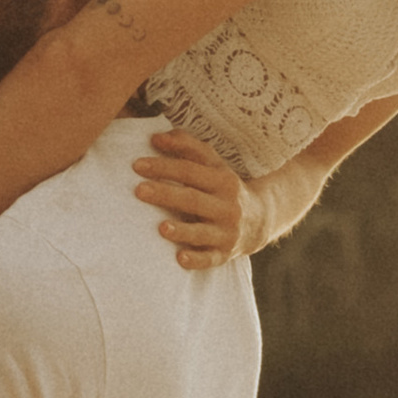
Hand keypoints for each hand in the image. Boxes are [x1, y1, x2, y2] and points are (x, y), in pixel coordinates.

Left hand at [132, 130, 248, 269]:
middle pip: (193, 199)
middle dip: (166, 194)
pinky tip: (180, 259)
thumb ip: (187, 147)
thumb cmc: (224, 188)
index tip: (137, 165)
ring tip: (161, 228)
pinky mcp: (225, 254)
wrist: (260, 220)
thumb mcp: (213, 165)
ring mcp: (227, 232)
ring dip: (182, 230)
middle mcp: (227, 206)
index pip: (190, 170)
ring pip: (203, 231)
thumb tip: (156, 137)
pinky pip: (210, 259)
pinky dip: (196, 260)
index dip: (164, 167)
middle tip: (139, 190)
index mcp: (223, 180)